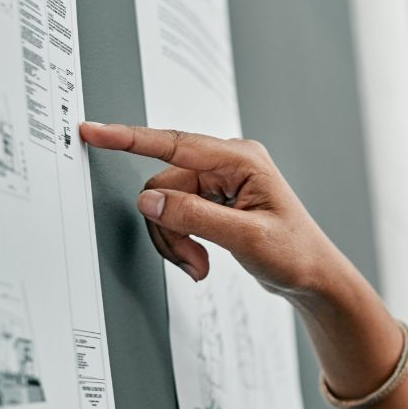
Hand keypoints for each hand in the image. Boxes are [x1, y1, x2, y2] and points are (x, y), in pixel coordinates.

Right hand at [80, 122, 338, 296]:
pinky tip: (202, 260)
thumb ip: (194, 217)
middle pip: (165, 187)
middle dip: (170, 229)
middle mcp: (229, 164)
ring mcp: (221, 183)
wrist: (314, 277)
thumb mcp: (245, 238)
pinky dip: (183, 242)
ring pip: (166, 205)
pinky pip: (178, 216)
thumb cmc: (295, 254)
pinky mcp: (216, 202)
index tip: (93, 131)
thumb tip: (149, 201)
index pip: (174, 143)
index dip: (129, 138)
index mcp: (241, 159)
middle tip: (191, 262)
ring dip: (176, 240)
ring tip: (199, 266)